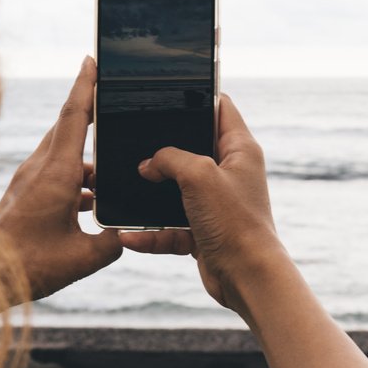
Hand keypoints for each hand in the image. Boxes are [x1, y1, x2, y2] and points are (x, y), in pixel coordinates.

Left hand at [0, 57, 121, 302]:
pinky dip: (77, 180)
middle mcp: (39, 169)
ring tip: (113, 173)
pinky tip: (93, 202)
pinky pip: (56, 175)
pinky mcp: (24, 196)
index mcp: (55, 173)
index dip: (86, 85)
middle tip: (117, 104)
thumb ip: (114, 242)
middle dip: (93, 114)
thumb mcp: (85, 258)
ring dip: (88, 159)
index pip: (74, 115)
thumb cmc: (29, 266)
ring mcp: (29, 181)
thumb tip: (125, 232)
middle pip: (69, 128)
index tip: (93, 59)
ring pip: (63, 154)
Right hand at [118, 94, 286, 314]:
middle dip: (161, 149)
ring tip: (121, 191)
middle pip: (190, 150)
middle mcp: (229, 174)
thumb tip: (148, 164)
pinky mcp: (202, 232)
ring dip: (149, 195)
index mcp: (240, 150)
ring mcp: (215, 204)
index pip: (220, 108)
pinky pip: (169, 228)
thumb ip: (169, 159)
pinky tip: (128, 235)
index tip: (166, 91)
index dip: (196, 96)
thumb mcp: (198, 175)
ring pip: (174, 191)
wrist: (246, 277)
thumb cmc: (234, 222)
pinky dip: (150, 233)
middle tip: (133, 141)